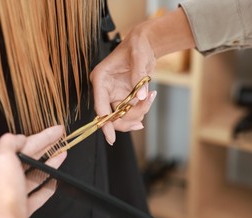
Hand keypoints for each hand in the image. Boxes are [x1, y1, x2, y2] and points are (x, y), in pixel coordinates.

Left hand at [0, 126, 65, 217]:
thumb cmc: (1, 194)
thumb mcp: (3, 157)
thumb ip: (10, 142)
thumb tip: (18, 137)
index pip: (19, 146)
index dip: (37, 137)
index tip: (53, 132)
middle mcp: (3, 180)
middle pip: (27, 158)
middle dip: (45, 147)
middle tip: (60, 138)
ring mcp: (13, 195)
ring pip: (34, 175)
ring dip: (49, 164)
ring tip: (62, 155)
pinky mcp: (23, 208)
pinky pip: (38, 194)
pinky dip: (48, 186)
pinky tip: (55, 180)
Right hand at [90, 24, 156, 144]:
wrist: (146, 44)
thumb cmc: (138, 45)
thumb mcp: (139, 57)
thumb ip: (139, 77)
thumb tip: (141, 97)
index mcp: (101, 79)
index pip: (100, 107)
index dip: (105, 123)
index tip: (111, 138)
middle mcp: (105, 89)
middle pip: (112, 117)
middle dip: (128, 120)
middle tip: (142, 120)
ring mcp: (114, 95)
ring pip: (123, 116)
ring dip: (139, 113)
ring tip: (151, 97)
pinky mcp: (124, 97)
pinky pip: (131, 112)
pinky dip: (142, 110)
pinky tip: (150, 98)